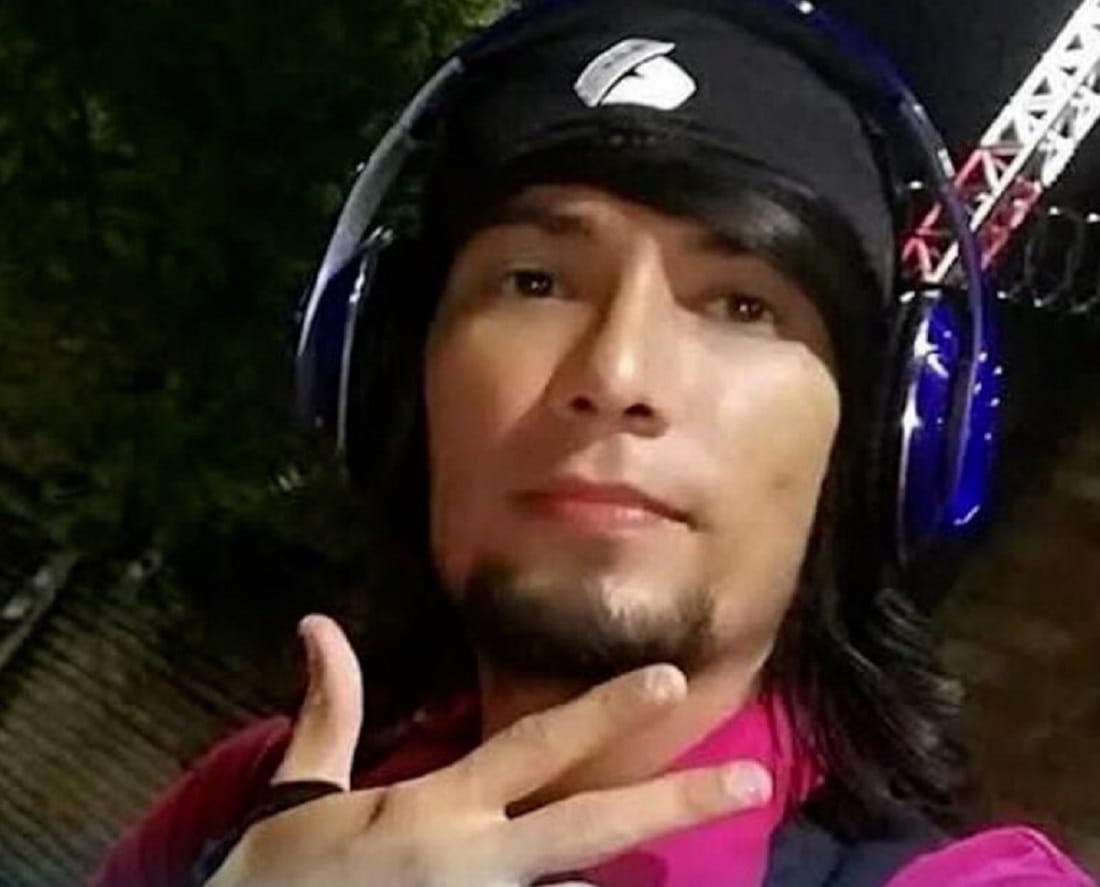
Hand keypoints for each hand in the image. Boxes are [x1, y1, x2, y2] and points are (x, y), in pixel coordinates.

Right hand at [206, 614, 771, 886]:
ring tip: (699, 844)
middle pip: (590, 826)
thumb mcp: (299, 795)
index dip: (602, 712)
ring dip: (637, 875)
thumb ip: (328, 712)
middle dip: (673, 801)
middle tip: (750, 780)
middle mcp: (477, 864)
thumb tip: (317, 625)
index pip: (534, 748)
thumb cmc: (277, 881)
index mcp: (438, 809)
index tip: (668, 680)